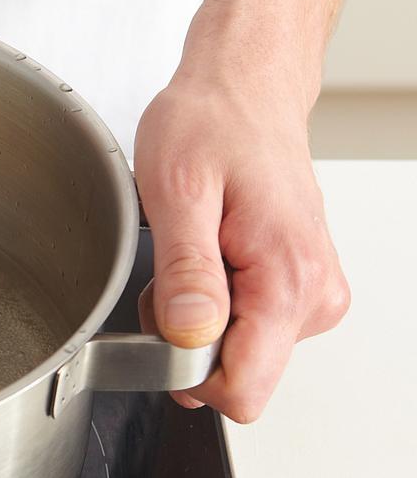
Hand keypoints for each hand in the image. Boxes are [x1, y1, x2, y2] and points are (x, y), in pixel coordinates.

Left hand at [133, 55, 349, 423]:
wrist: (245, 87)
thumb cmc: (211, 124)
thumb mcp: (178, 192)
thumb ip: (187, 273)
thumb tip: (190, 338)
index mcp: (288, 281)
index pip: (243, 390)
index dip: (186, 368)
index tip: (164, 317)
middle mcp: (314, 297)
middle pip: (235, 375)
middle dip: (185, 336)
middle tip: (173, 265)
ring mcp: (311, 294)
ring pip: (235, 353)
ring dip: (195, 314)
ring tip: (191, 247)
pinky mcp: (298, 287)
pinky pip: (244, 326)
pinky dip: (211, 299)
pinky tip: (207, 251)